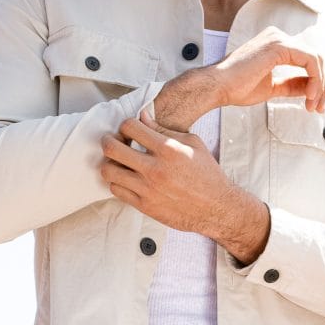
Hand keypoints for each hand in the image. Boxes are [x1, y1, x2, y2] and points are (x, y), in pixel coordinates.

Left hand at [102, 119, 271, 263]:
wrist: (216, 207)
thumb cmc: (206, 173)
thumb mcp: (192, 143)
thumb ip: (165, 129)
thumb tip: (142, 117)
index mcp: (168, 149)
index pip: (130, 127)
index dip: (126, 125)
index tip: (129, 130)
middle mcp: (155, 169)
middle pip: (112, 148)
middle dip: (108, 140)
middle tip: (113, 141)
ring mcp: (148, 189)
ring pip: (109, 171)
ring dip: (110, 162)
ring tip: (117, 161)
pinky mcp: (144, 205)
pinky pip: (116, 190)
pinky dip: (116, 181)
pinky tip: (125, 177)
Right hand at [151, 28, 324, 132]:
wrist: (216, 87)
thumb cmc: (236, 88)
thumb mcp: (272, 87)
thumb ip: (292, 84)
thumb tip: (312, 89)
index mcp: (276, 44)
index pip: (307, 60)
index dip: (318, 82)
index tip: (319, 103)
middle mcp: (278, 37)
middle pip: (316, 58)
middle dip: (323, 85)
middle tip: (322, 107)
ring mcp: (279, 38)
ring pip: (316, 59)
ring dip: (320, 85)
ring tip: (315, 105)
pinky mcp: (279, 46)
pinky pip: (310, 60)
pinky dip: (315, 79)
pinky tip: (310, 96)